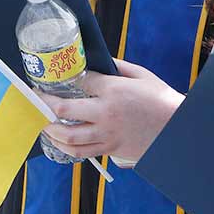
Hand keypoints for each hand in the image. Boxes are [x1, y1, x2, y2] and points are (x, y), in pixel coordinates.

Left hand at [41, 59, 183, 162]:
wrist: (177, 129)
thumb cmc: (161, 98)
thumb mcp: (142, 74)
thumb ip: (118, 66)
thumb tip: (99, 60)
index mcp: (113, 90)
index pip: (81, 82)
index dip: (67, 78)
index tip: (59, 76)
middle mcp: (105, 113)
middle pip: (65, 110)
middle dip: (45, 104)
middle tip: (36, 99)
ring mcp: (107, 134)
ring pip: (69, 138)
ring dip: (51, 131)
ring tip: (43, 124)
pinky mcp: (110, 149)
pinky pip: (83, 153)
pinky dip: (68, 148)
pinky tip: (61, 141)